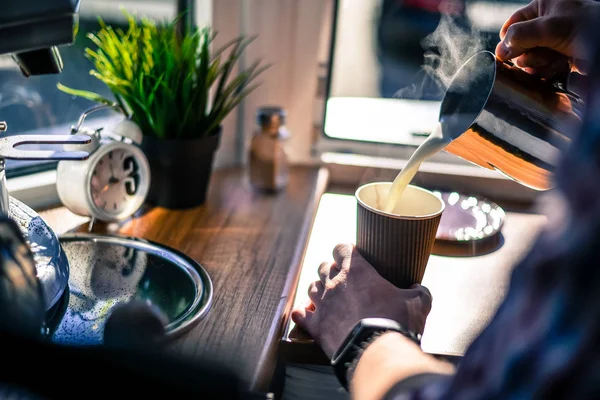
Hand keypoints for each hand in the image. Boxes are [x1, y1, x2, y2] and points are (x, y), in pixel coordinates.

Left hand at [291, 244, 432, 357]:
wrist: (376, 352)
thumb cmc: (397, 322)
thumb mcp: (418, 302)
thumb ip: (418, 291)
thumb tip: (419, 289)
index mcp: (356, 270)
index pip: (341, 248)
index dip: (345, 251)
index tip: (352, 256)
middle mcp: (334, 283)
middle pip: (323, 266)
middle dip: (331, 270)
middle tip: (343, 279)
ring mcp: (321, 303)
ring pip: (311, 287)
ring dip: (319, 289)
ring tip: (328, 296)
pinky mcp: (314, 325)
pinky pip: (299, 313)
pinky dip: (302, 312)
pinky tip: (306, 313)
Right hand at [495, 0, 599, 75]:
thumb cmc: (587, 29)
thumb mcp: (548, 27)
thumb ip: (519, 36)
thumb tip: (500, 51)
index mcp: (542, 6)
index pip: (511, 25)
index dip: (509, 40)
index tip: (513, 51)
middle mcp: (545, 23)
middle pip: (517, 46)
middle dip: (528, 54)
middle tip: (544, 52)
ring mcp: (551, 42)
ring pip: (528, 60)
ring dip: (539, 64)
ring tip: (556, 58)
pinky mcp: (558, 58)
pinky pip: (540, 69)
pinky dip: (547, 70)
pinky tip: (560, 66)